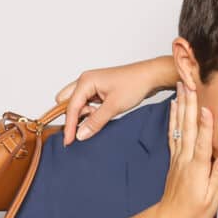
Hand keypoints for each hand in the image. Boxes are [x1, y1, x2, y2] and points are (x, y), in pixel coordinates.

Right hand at [56, 58, 172, 146]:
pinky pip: (86, 104)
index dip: (69, 126)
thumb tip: (80, 135)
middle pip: (66, 102)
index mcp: (86, 81)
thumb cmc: (134, 84)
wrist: (150, 76)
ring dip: (84, 114)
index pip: (70, 107)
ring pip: (77, 104)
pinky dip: (90, 112)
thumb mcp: (114, 106)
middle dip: (73, 116)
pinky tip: (102, 115)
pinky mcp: (98, 90)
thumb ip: (95, 122)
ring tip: (101, 117)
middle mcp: (85, 81)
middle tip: (87, 124)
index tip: (69, 141)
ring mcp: (91, 85)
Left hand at [157, 82, 217, 217]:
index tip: (207, 108)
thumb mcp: (211, 200)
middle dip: (190, 105)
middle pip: (189, 128)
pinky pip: (173, 133)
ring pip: (180, 127)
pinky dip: (173, 117)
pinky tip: (174, 105)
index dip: (206, 126)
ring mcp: (178, 157)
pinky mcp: (175, 157)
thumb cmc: (193, 212)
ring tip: (182, 86)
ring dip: (181, 105)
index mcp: (197, 169)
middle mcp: (186, 159)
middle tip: (191, 85)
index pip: (202, 143)